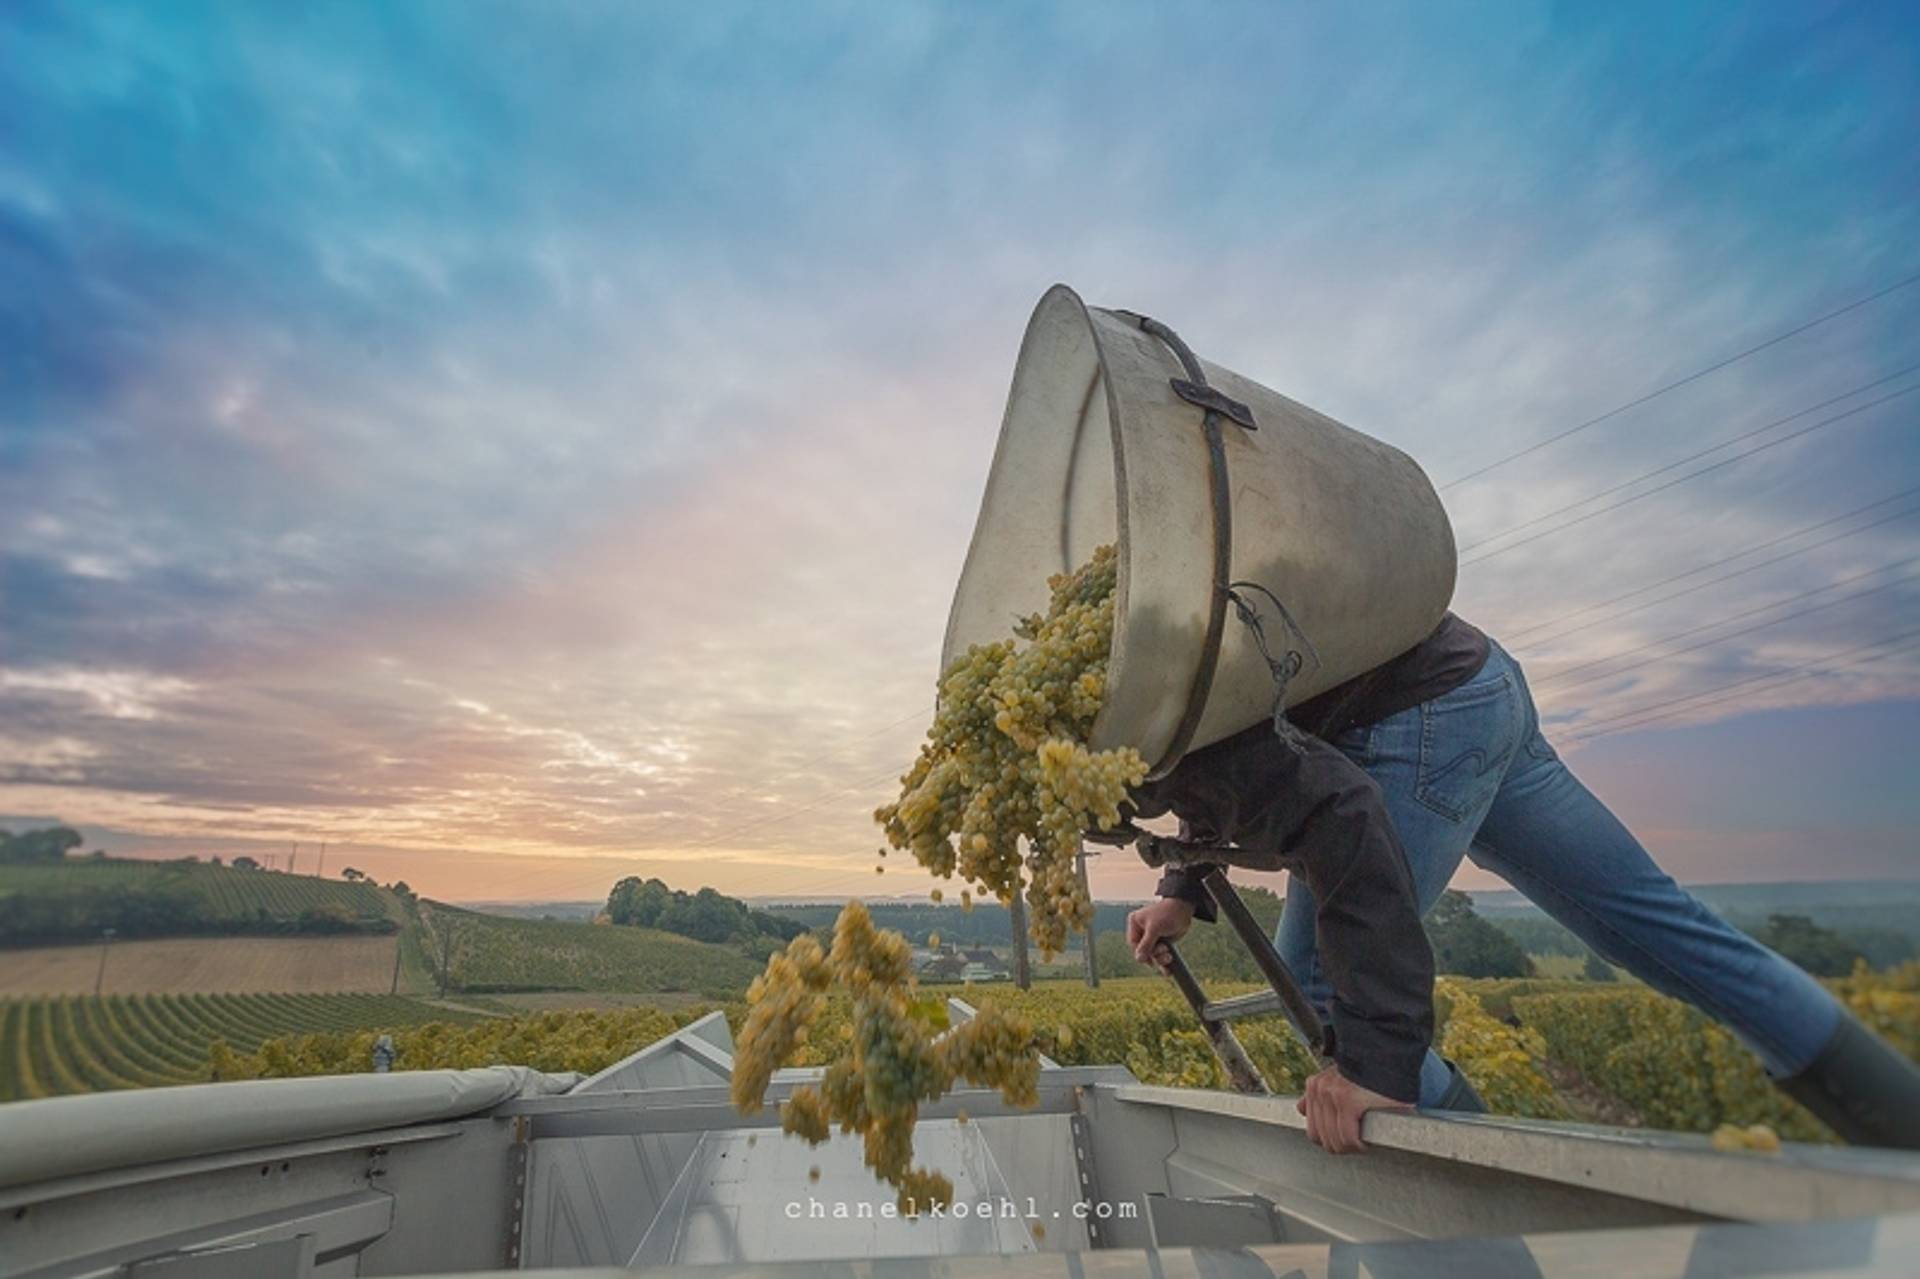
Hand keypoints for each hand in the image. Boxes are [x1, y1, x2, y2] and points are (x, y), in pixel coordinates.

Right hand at [1126, 898, 1194, 970]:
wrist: (1184, 909)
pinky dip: (1164, 964)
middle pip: (1143, 951)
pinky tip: (1168, 971)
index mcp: (1135, 924)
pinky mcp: (1163, 942)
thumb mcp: (1154, 929)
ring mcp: (1153, 938)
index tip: (1149, 957)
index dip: (1141, 952)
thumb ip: (1146, 945)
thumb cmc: (1167, 914)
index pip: (1134, 944)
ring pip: (1152, 956)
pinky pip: (1160, 956)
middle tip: (1164, 952)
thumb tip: (1138, 959)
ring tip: (1169, 957)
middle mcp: (1142, 931)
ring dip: (1160, 959)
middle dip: (1154, 955)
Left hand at [1296, 1065, 1411, 1153]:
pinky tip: (1369, 1138)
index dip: (1331, 1138)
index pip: (1313, 1130)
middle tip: (1359, 1140)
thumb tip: (1302, 1108)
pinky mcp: (1348, 1100)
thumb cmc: (1370, 1073)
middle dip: (1340, 1144)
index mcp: (1315, 1085)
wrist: (1391, 1057)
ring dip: (1351, 1146)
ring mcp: (1332, 1094)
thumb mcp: (1338, 1080)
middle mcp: (1319, 1088)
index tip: (1347, 1136)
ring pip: (1334, 1141)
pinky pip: (1348, 1137)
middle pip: (1321, 1138)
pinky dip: (1360, 1144)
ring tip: (1365, 1138)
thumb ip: (1318, 1096)